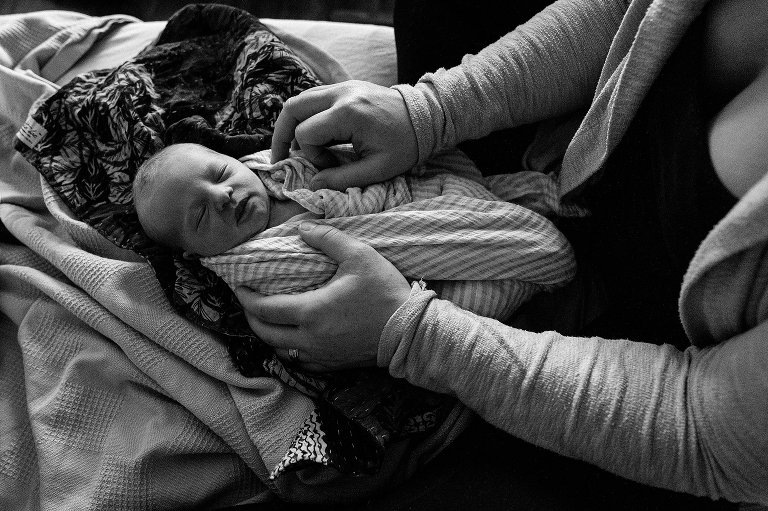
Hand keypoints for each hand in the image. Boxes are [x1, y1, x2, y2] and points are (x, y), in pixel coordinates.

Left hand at [234, 222, 411, 371]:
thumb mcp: (359, 255)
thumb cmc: (385, 292)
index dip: (246, 298)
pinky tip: (293, 338)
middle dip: (251, 317)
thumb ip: (328, 238)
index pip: (264, 309)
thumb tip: (303, 228)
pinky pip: (300, 361)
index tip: (240, 286)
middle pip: (265, 333)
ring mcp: (320, 356)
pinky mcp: (332, 365)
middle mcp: (309, 339)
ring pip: (280, 350)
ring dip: (269, 334)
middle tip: (248, 302)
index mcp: (311, 312)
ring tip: (268, 318)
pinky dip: (289, 349)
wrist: (411, 332)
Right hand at [271, 80, 417, 190]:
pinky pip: (314, 98)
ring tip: (292, 148)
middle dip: (282, 135)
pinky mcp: (345, 87)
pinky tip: (311, 135)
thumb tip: (312, 186)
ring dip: (291, 124)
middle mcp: (340, 94)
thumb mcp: (377, 169)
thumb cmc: (406, 145)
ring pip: (299, 100)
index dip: (310, 155)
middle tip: (281, 158)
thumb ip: (342, 178)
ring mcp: (342, 87)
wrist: (427, 117)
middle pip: (292, 108)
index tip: (328, 166)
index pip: (306, 133)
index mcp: (348, 114)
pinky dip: (306, 116)